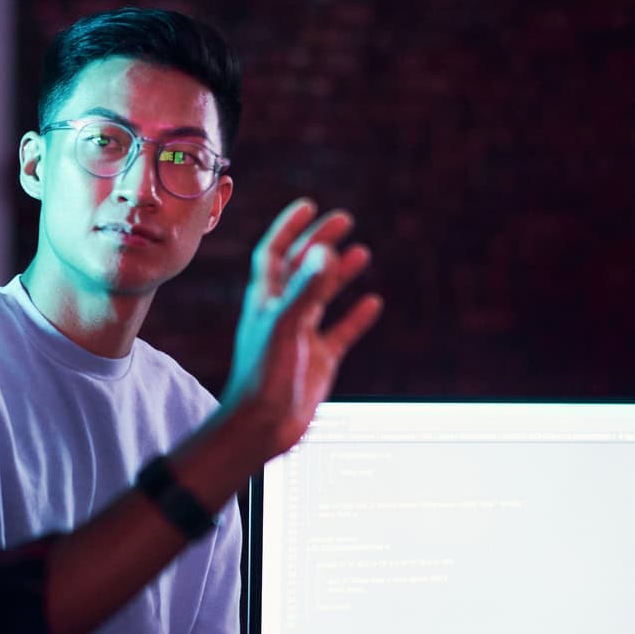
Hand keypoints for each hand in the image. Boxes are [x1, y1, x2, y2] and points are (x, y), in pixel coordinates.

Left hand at [220, 200, 383, 458]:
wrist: (262, 427)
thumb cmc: (263, 377)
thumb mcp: (286, 326)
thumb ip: (306, 290)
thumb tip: (326, 252)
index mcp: (265, 300)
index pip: (275, 253)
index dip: (290, 228)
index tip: (309, 206)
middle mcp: (282, 313)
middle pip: (302, 268)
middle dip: (321, 242)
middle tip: (344, 219)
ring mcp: (301, 336)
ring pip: (323, 297)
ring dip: (340, 274)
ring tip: (362, 252)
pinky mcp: (318, 360)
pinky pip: (341, 332)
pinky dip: (356, 317)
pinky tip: (372, 302)